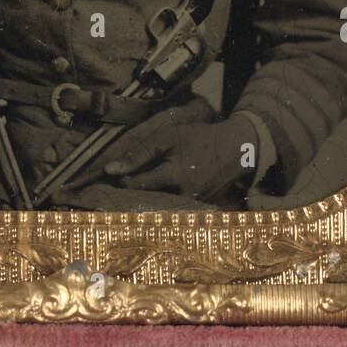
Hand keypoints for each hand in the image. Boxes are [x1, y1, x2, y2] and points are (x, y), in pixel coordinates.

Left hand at [99, 113, 259, 201]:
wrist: (237, 148)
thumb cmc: (200, 138)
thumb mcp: (168, 138)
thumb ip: (140, 154)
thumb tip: (110, 170)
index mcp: (173, 177)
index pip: (137, 186)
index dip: (123, 180)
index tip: (112, 176)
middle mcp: (183, 197)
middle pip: (148, 199)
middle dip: (134, 192)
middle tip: (123, 183)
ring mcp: (193, 205)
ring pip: (161, 204)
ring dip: (150, 196)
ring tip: (144, 185)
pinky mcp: (200, 208)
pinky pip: (175, 205)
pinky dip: (167, 197)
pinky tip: (164, 188)